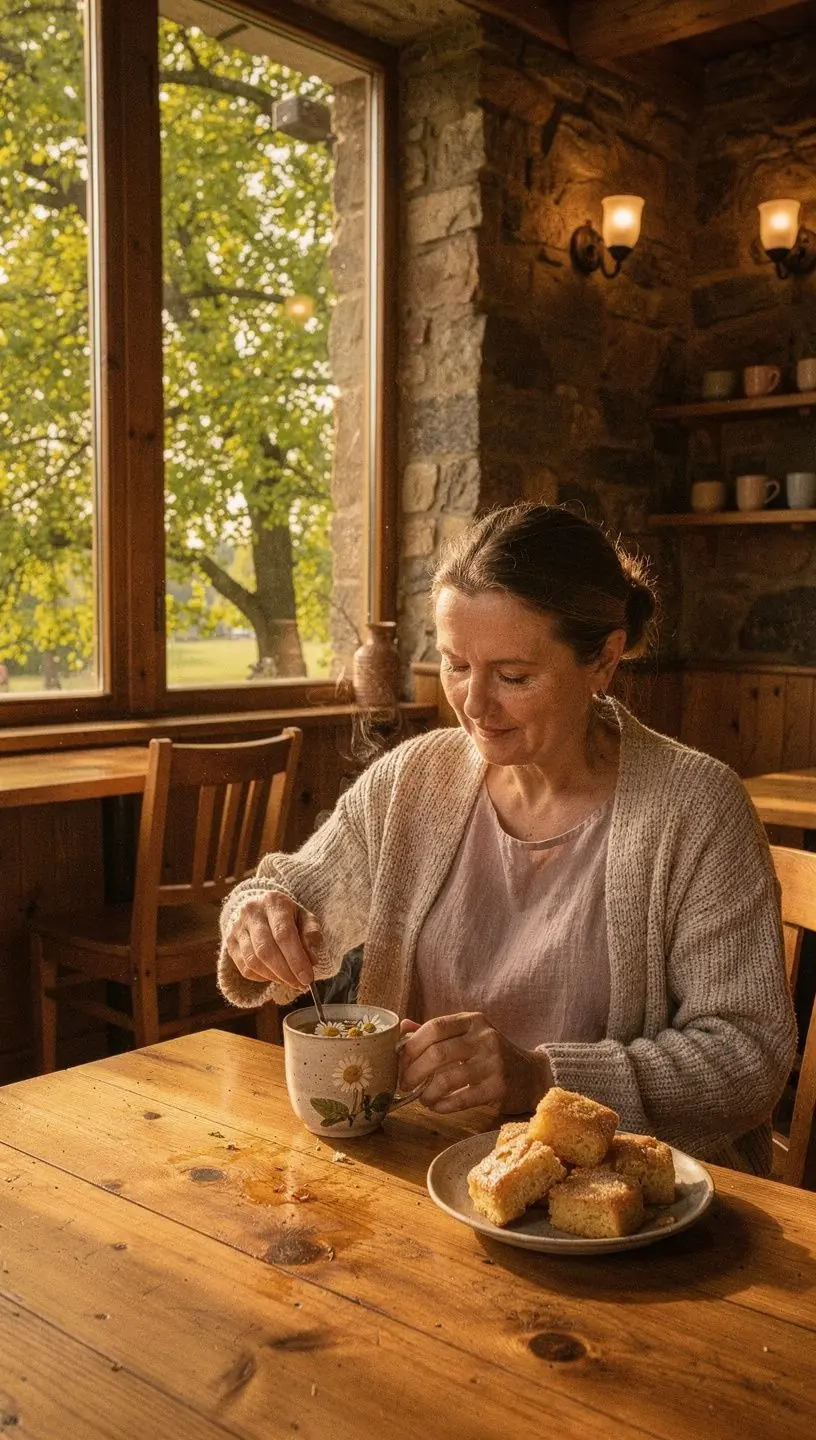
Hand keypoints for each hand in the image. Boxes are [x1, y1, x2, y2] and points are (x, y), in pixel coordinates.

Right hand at [225, 894, 322, 989]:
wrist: (261, 909)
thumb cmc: (289, 917)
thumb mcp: (306, 919)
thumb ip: (311, 936)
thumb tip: (311, 960)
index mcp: (273, 902)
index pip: (283, 934)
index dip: (296, 959)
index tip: (307, 978)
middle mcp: (251, 912)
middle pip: (266, 949)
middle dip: (285, 972)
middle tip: (301, 984)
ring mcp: (237, 927)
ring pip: (253, 961)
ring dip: (275, 977)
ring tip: (291, 981)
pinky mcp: (230, 942)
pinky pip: (245, 968)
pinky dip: (262, 977)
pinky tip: (276, 976)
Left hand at [398, 1013, 550, 1113]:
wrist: (530, 1075)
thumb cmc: (491, 1055)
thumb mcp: (468, 1035)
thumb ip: (436, 1032)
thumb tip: (401, 1027)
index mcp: (473, 1021)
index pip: (435, 1027)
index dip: (411, 1045)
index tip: (399, 1061)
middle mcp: (484, 1038)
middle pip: (437, 1053)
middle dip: (413, 1071)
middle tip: (404, 1084)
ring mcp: (493, 1063)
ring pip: (447, 1078)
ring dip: (427, 1092)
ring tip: (422, 1099)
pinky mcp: (498, 1088)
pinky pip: (461, 1099)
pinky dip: (443, 1105)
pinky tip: (437, 1107)